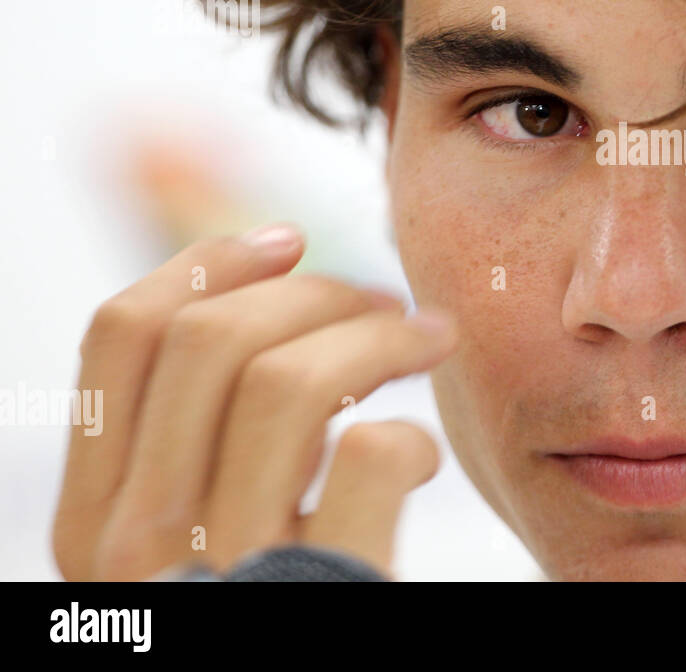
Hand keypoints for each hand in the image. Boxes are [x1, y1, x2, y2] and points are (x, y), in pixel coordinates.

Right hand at [52, 223, 455, 580]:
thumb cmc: (267, 605)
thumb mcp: (189, 531)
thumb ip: (194, 439)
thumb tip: (260, 284)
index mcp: (94, 520)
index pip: (120, 337)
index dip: (209, 264)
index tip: (288, 240)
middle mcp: (135, 548)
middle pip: (211, 340)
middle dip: (314, 292)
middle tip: (384, 300)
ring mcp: (227, 575)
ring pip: (288, 381)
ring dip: (377, 336)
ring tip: (429, 342)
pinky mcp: (323, 599)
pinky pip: (366, 461)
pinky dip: (406, 434)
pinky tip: (420, 452)